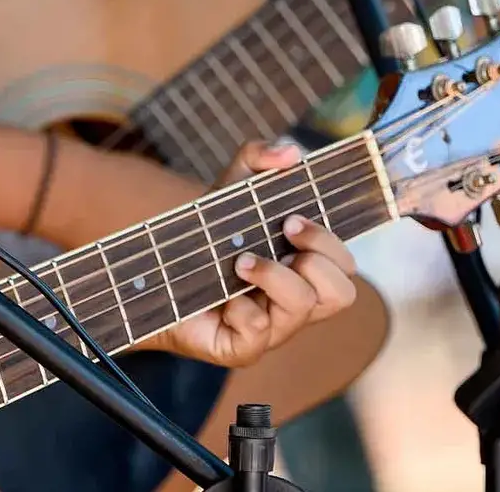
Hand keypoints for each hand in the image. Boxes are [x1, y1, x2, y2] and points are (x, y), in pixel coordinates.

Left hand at [155, 141, 358, 368]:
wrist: (154, 273)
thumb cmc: (205, 236)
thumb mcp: (229, 188)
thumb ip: (257, 158)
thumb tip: (291, 151)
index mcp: (303, 271)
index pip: (345, 266)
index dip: (330, 242)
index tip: (293, 219)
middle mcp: (295, 303)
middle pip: (343, 293)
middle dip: (317, 257)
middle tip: (281, 234)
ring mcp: (272, 328)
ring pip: (304, 309)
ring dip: (276, 277)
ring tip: (241, 262)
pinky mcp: (242, 348)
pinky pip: (260, 333)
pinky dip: (243, 309)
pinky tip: (224, 298)